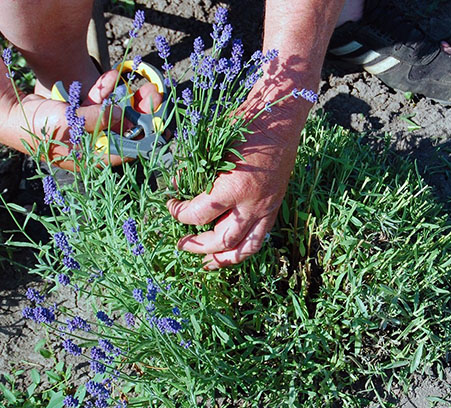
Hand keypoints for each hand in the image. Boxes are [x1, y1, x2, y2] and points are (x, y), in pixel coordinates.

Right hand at [2, 69, 161, 168]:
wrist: (9, 114)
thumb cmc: (37, 127)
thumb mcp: (69, 123)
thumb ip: (97, 119)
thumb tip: (122, 117)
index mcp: (92, 159)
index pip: (127, 151)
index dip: (146, 138)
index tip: (162, 125)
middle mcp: (94, 147)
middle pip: (126, 130)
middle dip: (141, 113)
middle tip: (155, 95)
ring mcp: (88, 131)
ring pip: (116, 115)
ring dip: (128, 99)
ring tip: (142, 83)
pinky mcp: (81, 116)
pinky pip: (100, 104)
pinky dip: (106, 91)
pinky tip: (111, 77)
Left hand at [167, 92, 306, 269]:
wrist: (279, 121)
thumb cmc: (244, 126)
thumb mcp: (212, 146)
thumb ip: (193, 171)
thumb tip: (177, 188)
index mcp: (232, 187)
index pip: (198, 215)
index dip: (179, 214)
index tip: (171, 206)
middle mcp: (250, 204)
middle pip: (219, 240)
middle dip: (196, 246)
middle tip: (181, 243)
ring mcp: (265, 208)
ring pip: (244, 248)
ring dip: (223, 259)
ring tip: (207, 264)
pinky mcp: (274, 208)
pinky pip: (259, 237)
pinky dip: (243, 249)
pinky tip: (230, 251)